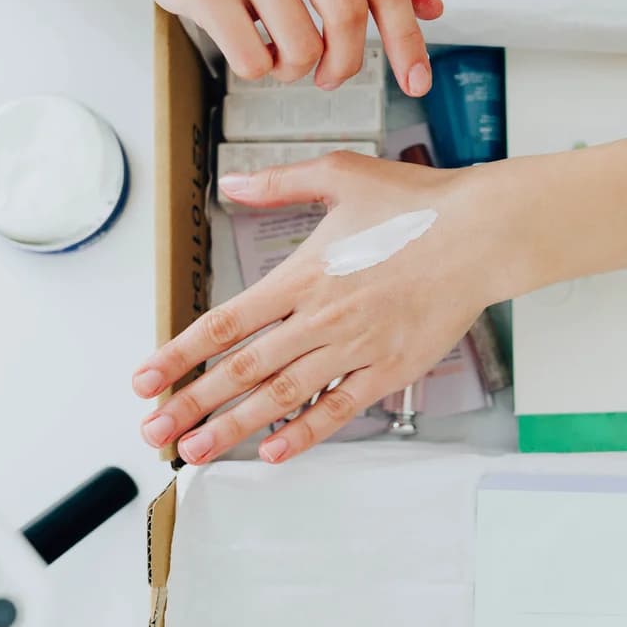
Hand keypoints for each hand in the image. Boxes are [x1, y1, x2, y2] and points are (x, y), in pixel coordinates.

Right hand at [112, 0, 443, 92]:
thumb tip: (431, 6)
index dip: (408, 35)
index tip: (417, 80)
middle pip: (349, 14)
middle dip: (349, 62)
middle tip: (333, 76)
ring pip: (303, 46)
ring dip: (297, 69)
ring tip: (280, 52)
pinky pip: (256, 61)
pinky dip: (261, 69)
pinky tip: (248, 44)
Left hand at [133, 152, 504, 464]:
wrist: (481, 234)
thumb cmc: (418, 204)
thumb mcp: (339, 174)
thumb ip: (277, 183)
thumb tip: (230, 182)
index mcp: (302, 275)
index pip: (225, 324)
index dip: (178, 355)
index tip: (145, 380)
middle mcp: (321, 317)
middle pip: (241, 370)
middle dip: (191, 404)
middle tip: (153, 432)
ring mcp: (355, 348)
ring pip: (282, 397)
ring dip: (234, 428)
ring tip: (194, 451)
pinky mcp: (389, 369)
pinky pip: (339, 408)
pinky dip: (305, 433)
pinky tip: (273, 452)